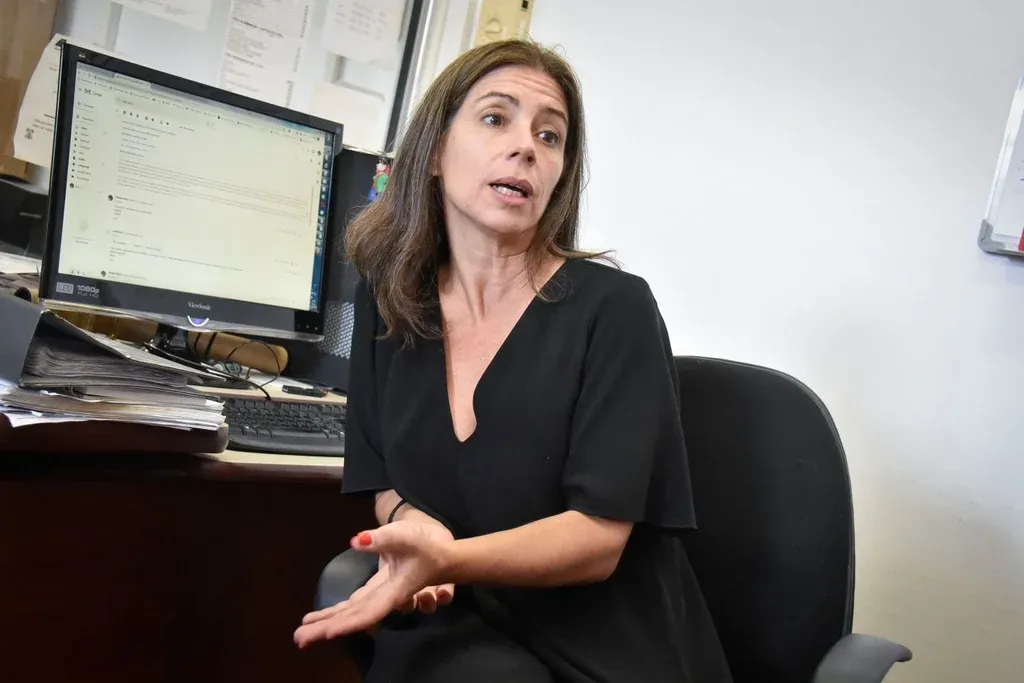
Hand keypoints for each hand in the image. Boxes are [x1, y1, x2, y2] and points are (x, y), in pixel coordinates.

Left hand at [294, 521, 453, 647]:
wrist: (438, 559)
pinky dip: (334, 614)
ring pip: (348, 616)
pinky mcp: (372, 595)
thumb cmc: (424, 549)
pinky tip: (319, 619)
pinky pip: (350, 608)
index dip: (350, 623)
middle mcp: (382, 601)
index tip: (328, 633)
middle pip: (352, 619)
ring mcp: (376, 600)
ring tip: (301, 634)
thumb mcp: (406, 539)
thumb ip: (383, 540)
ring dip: (325, 624)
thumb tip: (356, 541)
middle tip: (299, 639)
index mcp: (393, 593)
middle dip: (327, 629)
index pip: (369, 613)